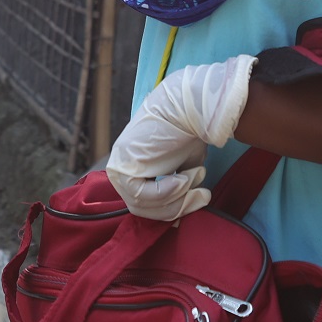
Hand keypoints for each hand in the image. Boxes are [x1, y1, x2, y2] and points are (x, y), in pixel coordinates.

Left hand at [106, 55, 256, 219]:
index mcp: (132, 170)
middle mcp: (120, 171)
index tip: (196, 203)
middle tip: (203, 195)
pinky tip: (183, 177)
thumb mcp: (183, 167)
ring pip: (144, 206)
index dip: (172, 210)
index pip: (145, 204)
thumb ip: (178, 189)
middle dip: (179, 206)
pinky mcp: (120, 167)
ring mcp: (118, 169)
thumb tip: (181, 214)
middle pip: (144, 209)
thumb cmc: (186, 132)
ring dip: (178, 196)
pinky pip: (143, 196)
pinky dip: (168, 191)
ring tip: (196, 174)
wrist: (185, 107)